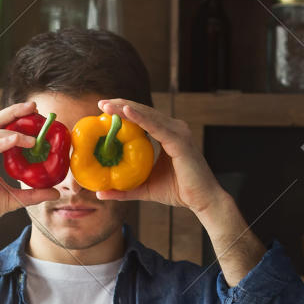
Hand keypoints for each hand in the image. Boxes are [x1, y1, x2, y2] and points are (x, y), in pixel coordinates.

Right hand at [0, 100, 60, 237]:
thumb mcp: (12, 199)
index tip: (34, 112)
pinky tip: (15, 141)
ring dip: (12, 131)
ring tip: (33, 136)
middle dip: (14, 112)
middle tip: (34, 107)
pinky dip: (0, 144)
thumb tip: (56, 192)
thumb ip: (32, 194)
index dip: (15, 117)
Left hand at [90, 99, 226, 213]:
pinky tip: (126, 111)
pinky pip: (156, 126)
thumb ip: (124, 189)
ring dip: (126, 108)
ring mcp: (178, 132)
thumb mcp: (144, 188)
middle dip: (121, 105)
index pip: (143, 118)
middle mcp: (174, 129)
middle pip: (144, 111)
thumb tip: (100, 192)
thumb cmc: (179, 192)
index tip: (104, 110)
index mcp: (167, 135)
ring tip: (107, 105)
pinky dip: (140, 117)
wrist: (202, 201)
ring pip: (148, 115)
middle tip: (101, 103)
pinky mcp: (180, 140)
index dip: (124, 112)